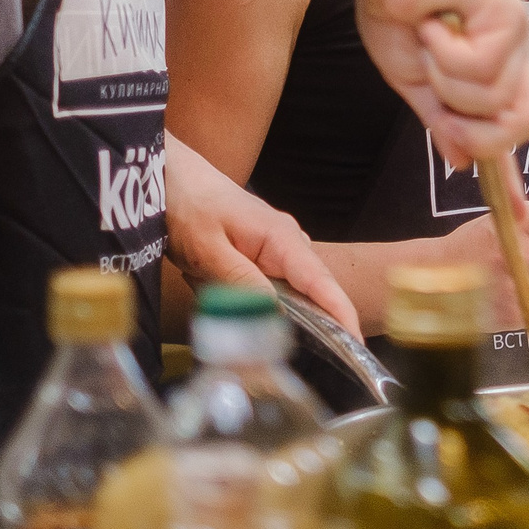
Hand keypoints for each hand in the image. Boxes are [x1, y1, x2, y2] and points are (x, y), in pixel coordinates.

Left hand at [162, 133, 360, 335]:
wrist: (172, 177)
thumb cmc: (189, 207)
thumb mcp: (208, 250)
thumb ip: (240, 282)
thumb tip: (273, 315)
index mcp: (281, 239)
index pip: (321, 282)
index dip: (341, 315)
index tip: (356, 344)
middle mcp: (289, 242)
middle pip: (313, 291)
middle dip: (302, 321)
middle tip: (280, 350)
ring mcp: (277, 247)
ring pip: (288, 291)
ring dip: (267, 308)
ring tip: (234, 310)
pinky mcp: (262, 253)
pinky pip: (269, 284)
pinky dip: (254, 297)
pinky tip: (223, 294)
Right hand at [355, 0, 528, 166]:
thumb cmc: (395, 12)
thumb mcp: (416, 81)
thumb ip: (442, 121)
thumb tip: (462, 163)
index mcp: (498, 68)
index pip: (517, 125)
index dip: (509, 165)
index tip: (506, 205)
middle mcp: (516, 51)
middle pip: (522, 123)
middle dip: (473, 126)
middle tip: (438, 97)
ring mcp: (517, 32)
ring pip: (494, 99)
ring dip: (447, 79)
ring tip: (429, 40)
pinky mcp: (509, 13)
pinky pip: (483, 67)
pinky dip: (446, 53)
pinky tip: (432, 22)